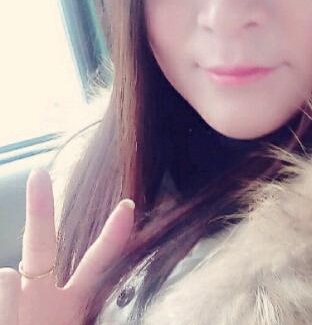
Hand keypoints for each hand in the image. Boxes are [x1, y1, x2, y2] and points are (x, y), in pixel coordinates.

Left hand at [0, 168, 134, 324]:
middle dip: (40, 209)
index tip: (128, 205)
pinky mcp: (8, 307)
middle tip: (40, 173)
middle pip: (42, 248)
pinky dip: (3, 298)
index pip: (97, 265)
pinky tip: (11, 307)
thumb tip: (6, 271)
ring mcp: (24, 304)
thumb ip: (37, 296)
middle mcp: (45, 302)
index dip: (113, 235)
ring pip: (5, 276)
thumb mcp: (61, 322)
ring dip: (6, 292)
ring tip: (17, 312)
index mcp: (67, 308)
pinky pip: (1, 285)